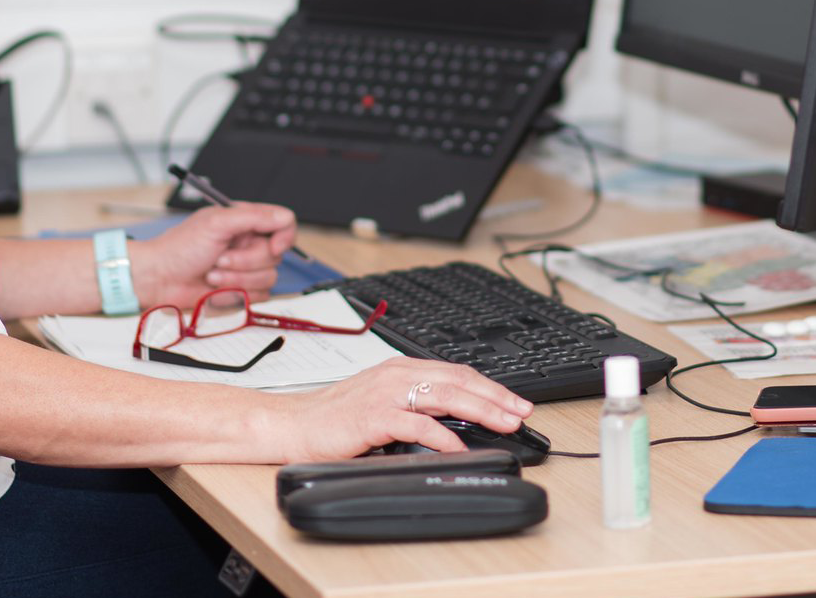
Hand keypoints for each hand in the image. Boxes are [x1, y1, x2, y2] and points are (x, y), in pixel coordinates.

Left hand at [133, 202, 297, 307]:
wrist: (160, 279)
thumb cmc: (180, 248)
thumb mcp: (216, 223)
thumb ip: (254, 217)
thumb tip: (283, 217)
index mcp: (246, 221)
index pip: (284, 222)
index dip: (284, 236)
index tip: (273, 245)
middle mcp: (249, 243)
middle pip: (276, 255)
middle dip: (245, 260)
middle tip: (220, 257)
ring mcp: (246, 268)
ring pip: (268, 278)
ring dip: (236, 278)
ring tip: (212, 273)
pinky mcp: (241, 290)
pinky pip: (257, 296)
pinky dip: (234, 293)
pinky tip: (215, 287)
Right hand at [270, 358, 534, 462]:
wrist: (293, 425)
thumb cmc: (335, 419)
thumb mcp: (382, 404)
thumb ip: (415, 407)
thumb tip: (457, 424)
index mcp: (401, 369)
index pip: (457, 373)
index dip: (490, 387)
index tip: (515, 402)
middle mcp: (397, 375)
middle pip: (458, 381)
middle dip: (496, 397)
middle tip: (522, 412)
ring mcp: (385, 394)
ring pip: (445, 396)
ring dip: (481, 410)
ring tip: (504, 424)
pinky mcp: (373, 417)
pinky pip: (417, 425)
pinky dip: (443, 436)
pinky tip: (460, 446)